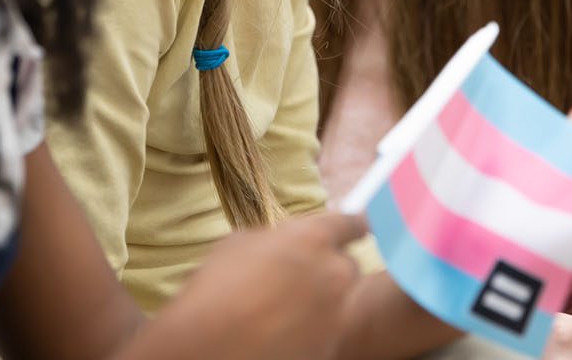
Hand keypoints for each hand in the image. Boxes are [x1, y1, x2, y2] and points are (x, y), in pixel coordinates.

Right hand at [153, 213, 365, 359]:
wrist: (206, 348)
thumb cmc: (214, 291)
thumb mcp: (239, 244)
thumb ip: (274, 239)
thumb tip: (282, 243)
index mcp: (313, 239)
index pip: (351, 223)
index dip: (356, 224)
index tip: (365, 224)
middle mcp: (333, 274)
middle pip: (348, 267)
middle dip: (329, 271)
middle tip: (298, 282)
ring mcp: (335, 315)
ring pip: (339, 304)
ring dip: (320, 304)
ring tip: (282, 313)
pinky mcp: (329, 347)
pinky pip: (328, 333)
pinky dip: (312, 333)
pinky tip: (281, 334)